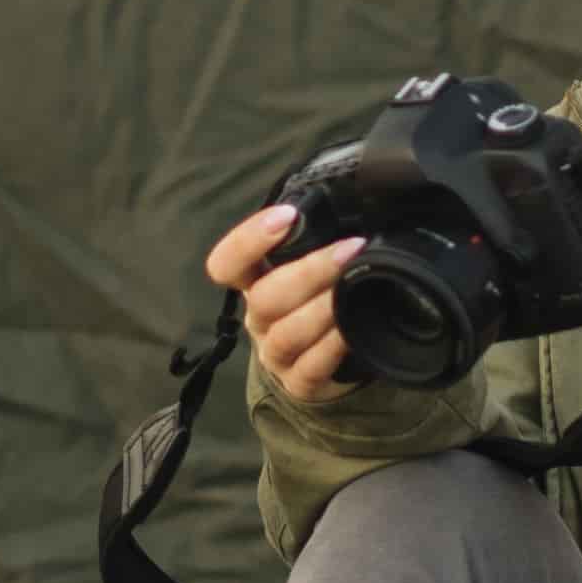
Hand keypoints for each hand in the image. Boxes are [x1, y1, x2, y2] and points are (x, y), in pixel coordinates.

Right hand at [204, 203, 362, 400]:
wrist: (322, 367)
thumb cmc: (315, 302)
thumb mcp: (306, 269)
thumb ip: (314, 240)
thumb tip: (352, 198)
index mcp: (252, 284)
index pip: (226, 263)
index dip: (248, 240)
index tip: (287, 216)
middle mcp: (257, 319)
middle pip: (264, 298)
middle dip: (309, 271)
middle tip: (350, 248)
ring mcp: (275, 355)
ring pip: (286, 333)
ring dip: (322, 307)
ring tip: (354, 285)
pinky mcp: (300, 384)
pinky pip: (312, 366)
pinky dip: (332, 345)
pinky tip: (351, 328)